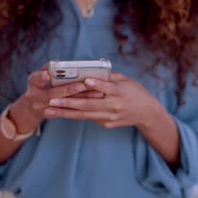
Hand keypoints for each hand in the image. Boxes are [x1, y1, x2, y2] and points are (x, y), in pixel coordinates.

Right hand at [9, 63, 104, 132]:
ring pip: (62, 104)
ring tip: (95, 93)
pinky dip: (79, 107)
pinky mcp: (49, 114)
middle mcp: (35, 95)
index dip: (42, 77)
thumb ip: (48, 68)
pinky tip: (92, 102)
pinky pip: (66, 111)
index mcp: (33, 82)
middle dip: (68, 89)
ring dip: (79, 98)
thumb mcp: (39, 76)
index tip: (48, 75)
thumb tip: (57, 61)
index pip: (36, 78)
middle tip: (82, 85)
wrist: (31, 107)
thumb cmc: (39, 86)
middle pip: (52, 93)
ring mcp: (41, 107)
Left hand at [43, 73, 167, 128]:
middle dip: (69, 103)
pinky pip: (89, 118)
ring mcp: (110, 117)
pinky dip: (75, 115)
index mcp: (120, 92)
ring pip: (84, 115)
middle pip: (89, 105)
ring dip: (66, 113)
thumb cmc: (134, 92)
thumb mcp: (125, 80)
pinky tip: (60, 113)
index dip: (97, 85)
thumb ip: (108, 78)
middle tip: (52, 100)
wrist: (146, 113)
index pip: (107, 88)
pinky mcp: (107, 124)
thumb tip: (89, 72)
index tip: (85, 81)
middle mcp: (114, 106)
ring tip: (50, 110)